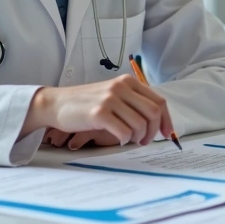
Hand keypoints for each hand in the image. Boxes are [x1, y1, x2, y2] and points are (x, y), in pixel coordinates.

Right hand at [27, 75, 174, 145]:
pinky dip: (125, 140)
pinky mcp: (99, 113)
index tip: (167, 134)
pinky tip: (119, 140)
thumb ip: (133, 102)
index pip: (158, 101)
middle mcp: (121, 87)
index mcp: (128, 82)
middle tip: (145, 141)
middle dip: (154, 131)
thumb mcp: (112, 94)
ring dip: (138, 138)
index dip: (166, 120)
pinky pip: (124, 132)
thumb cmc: (86, 103)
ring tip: (130, 141)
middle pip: (153, 112)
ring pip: (140, 124)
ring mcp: (110, 99)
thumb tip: (157, 122)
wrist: (57, 103)